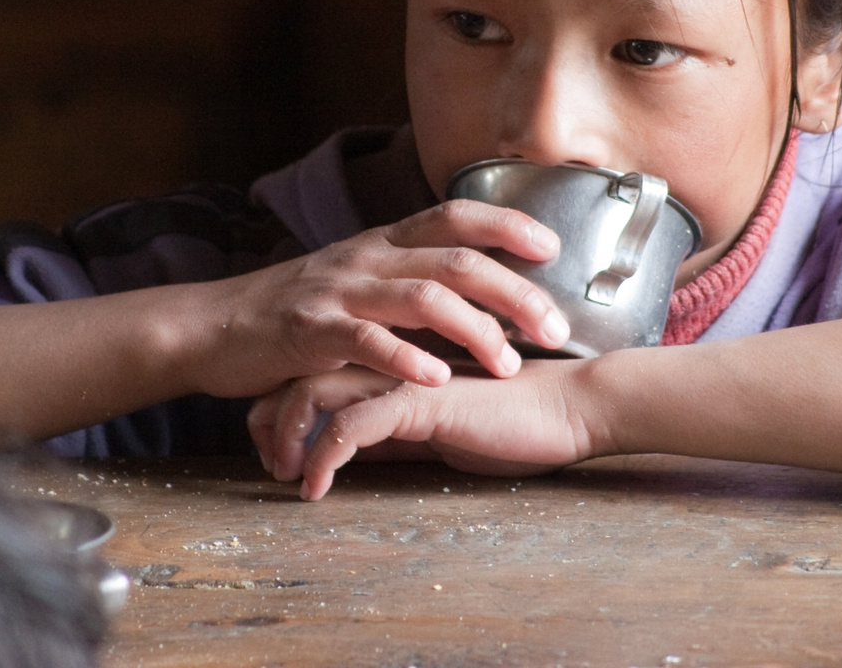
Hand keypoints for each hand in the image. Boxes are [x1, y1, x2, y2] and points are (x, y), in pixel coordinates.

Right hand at [180, 200, 569, 397]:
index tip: (554, 246)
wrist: (213, 326)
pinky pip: (366, 341)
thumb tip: (477, 298)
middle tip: (556, 326)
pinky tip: (438, 380)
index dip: (508, 222)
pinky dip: (406, 359)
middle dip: (515, 291)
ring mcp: (340, 291)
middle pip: (458, 260)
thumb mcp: (356, 280)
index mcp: (383, 242)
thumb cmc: (296, 311)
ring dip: (475, 330)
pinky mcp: (311, 331)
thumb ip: (408, 282)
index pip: (456, 214)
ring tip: (509, 364)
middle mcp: (368, 257)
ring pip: (423, 297)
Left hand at [247, 360, 599, 499]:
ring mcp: (403, 373)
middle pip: (297, 373)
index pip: (314, 368)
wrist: (572, 409)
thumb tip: (355, 452)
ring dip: (286, 438)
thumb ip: (396, 430)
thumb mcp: (437, 428)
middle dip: (268, 421)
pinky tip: (317, 487)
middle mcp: (391, 354)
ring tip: (286, 477)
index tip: (279, 453)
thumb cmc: (516, 419)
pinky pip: (352, 425)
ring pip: (312, 392)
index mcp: (394, 354)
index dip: (283, 407)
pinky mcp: (421, 399)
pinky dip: (324, 457)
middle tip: (270, 466)